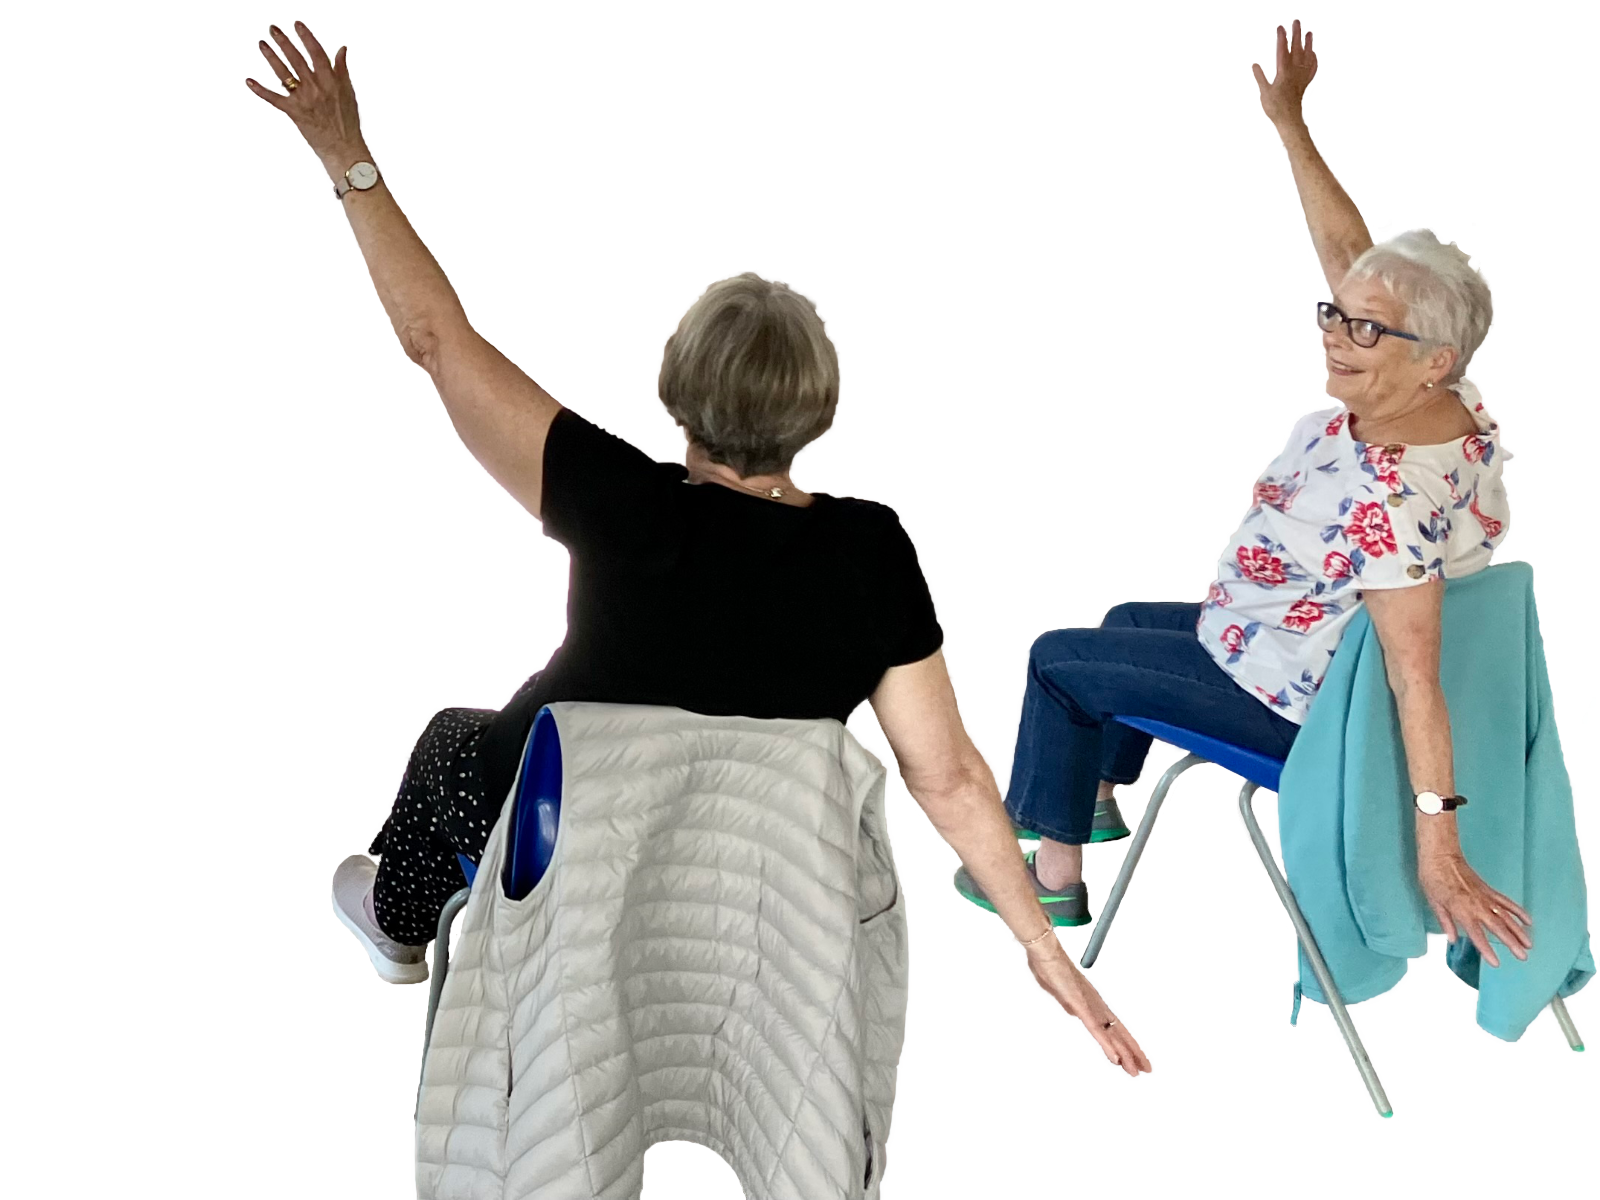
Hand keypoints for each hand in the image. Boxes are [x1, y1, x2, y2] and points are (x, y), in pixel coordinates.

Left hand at [245, 21, 364, 167]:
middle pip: (296, 59)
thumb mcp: (349, 92)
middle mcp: (316, 87)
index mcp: (331, 81)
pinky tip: (248, 81)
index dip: (306, 37)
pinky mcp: (294, 112)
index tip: (297, 25)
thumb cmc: (347, 122)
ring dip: (271, 57)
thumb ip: (342, 69)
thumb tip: (341, 49)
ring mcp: (303, 99)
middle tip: (272, 29)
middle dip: (283, 41)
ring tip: (262, 44)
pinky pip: (274, 99)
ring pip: (283, 73)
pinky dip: (260, 90)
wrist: (343, 147)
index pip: (316, 52)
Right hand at [1026, 942, 1151, 1076]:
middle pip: (1119, 1033)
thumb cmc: (1052, 969)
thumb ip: (1071, 1003)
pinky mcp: (1081, 1007)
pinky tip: (1115, 1058)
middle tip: (1146, 1069)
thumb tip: (1075, 1011)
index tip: (1136, 1056)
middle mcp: (1097, 1006)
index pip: (1115, 1027)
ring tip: (1135, 1070)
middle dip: (1133, 1052)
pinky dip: (1107, 1045)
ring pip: (1111, 1035)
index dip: (1126, 1043)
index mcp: (1093, 1003)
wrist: (1046, 955)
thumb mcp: (1063, 993)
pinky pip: (1096, 1030)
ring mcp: (1090, 1007)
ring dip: (1124, 1054)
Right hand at [1251, 20, 1316, 130]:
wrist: (1289, 119)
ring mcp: (1301, 77)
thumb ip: (1260, 77)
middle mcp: (1294, 72)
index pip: (1282, 51)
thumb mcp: (1264, 93)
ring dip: (1308, 44)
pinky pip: (1312, 68)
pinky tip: (1313, 54)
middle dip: (1296, 34)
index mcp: (1283, 72)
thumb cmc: (1275, 108)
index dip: (1281, 38)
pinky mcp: (1304, 83)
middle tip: (1296, 22)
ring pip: (1307, 56)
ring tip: (1309, 33)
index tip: (1280, 27)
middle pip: (1297, 49)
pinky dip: (1314, 60)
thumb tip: (1254, 65)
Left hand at [1418, 848, 1531, 966]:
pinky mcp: (1489, 890)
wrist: (1441, 856)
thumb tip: (1452, 939)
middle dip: (1511, 943)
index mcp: (1461, 911)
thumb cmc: (1433, 878)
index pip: (1477, 935)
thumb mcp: (1434, 902)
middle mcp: (1477, 906)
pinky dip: (1518, 911)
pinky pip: (1506, 902)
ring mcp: (1485, 897)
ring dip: (1518, 931)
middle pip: (1497, 928)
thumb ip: (1445, 922)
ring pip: (1506, 916)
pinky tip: (1528, 921)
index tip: (1496, 963)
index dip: (1487, 950)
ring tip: (1529, 944)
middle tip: (1523, 957)